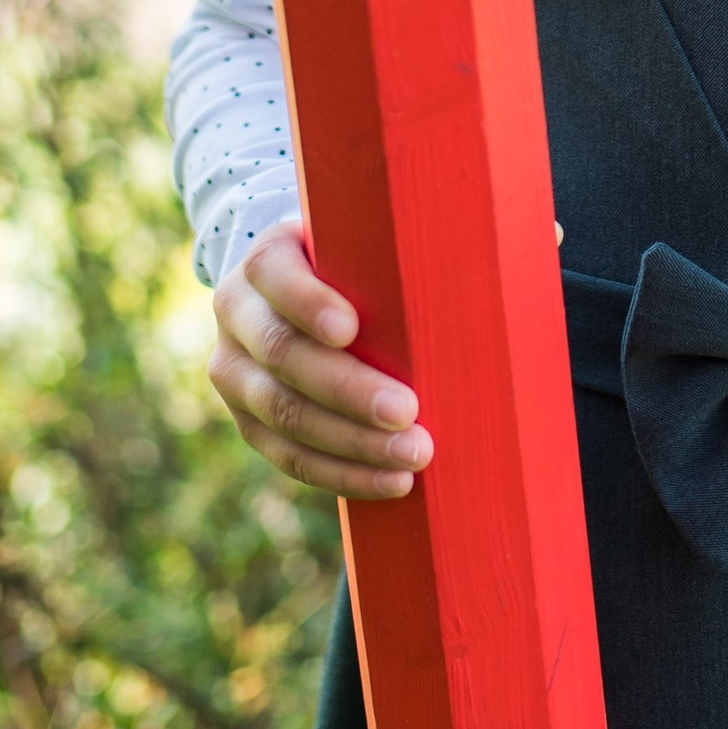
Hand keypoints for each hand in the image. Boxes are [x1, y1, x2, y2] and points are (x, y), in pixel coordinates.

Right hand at [209, 220, 432, 501]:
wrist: (300, 298)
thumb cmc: (357, 268)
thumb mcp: (364, 246)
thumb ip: (398, 255)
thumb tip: (493, 259)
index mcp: (264, 260)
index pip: (275, 275)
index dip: (308, 302)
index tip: (352, 327)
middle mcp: (237, 314)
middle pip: (283, 354)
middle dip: (348, 388)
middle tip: (407, 411)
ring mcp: (234, 373)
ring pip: (283, 414)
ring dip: (352, 443)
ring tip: (413, 457)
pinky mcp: (247, 421)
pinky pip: (289, 456)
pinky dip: (343, 473)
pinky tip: (391, 482)